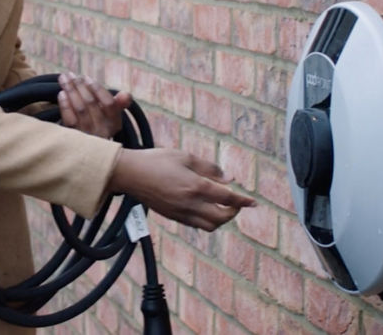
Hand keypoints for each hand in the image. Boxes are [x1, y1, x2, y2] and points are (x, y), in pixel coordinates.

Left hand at [57, 72, 131, 137]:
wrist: (86, 148)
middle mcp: (103, 131)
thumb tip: (126, 94)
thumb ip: (119, 103)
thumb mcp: (111, 114)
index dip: (98, 89)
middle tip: (71, 75)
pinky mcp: (74, 138)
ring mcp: (88, 136)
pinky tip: (61, 93)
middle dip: (80, 86)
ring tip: (64, 79)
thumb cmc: (99, 122)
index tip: (87, 78)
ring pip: (79, 109)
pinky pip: (69, 119)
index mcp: (115, 123)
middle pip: (91, 104)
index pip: (109, 104)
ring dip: (71, 91)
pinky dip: (65, 105)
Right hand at [109, 148, 255, 230]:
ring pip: (209, 226)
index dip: (243, 201)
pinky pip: (195, 225)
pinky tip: (204, 208)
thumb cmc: (157, 160)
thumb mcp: (185, 157)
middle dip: (233, 213)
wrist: (129, 174)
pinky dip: (205, 220)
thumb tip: (229, 178)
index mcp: (196, 186)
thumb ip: (209, 168)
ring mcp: (180, 213)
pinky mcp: (172, 217)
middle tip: (236, 203)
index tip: (253, 202)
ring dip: (220, 219)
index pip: (228, 198)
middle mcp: (190, 204)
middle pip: (221, 218)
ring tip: (221, 207)